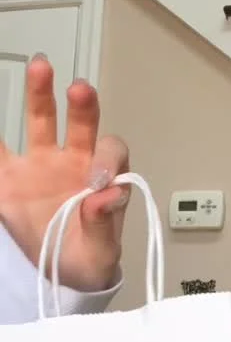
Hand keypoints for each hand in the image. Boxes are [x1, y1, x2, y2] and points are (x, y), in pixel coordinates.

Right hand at [0, 55, 130, 291]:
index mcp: (103, 176)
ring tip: (40, 67)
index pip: (109, 152)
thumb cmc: (91, 258)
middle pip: (81, 123)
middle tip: (81, 89)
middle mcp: (74, 160)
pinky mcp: (8, 178)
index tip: (97, 178)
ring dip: (40, 95)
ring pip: (40, 122)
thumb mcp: (103, 251)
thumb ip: (105, 225)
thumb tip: (108, 195)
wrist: (63, 273)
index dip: (106, 159)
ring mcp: (40, 164)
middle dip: (82, 105)